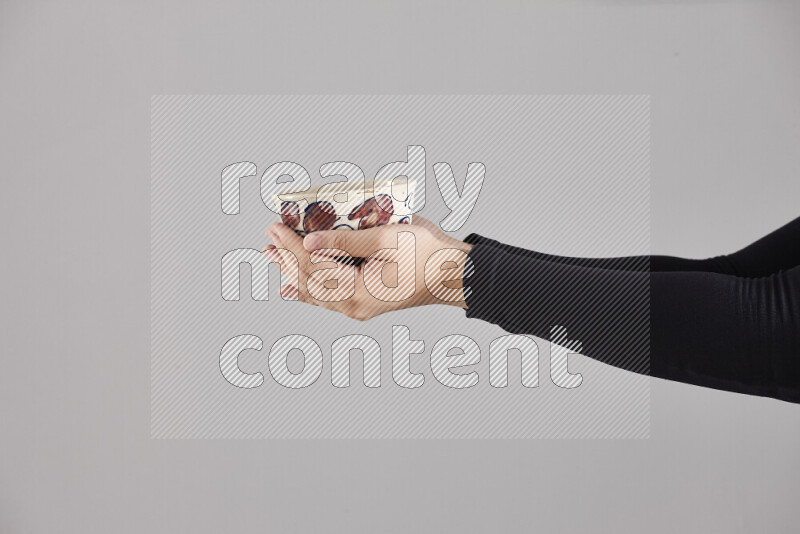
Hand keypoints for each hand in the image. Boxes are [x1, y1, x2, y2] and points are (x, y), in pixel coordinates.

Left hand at [263, 216, 473, 320]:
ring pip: (316, 291)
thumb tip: (311, 240)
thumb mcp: (387, 239)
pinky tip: (292, 287)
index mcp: (358, 292)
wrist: (454, 276)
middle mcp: (354, 306)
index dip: (292, 246)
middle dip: (286, 258)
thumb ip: (346, 240)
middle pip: (309, 282)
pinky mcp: (365, 302)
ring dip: (292, 271)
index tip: (276, 227)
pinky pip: (329, 298)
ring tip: (272, 255)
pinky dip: (308, 290)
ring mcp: (359, 307)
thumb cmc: (428, 255)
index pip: (314, 267)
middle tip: (268, 236)